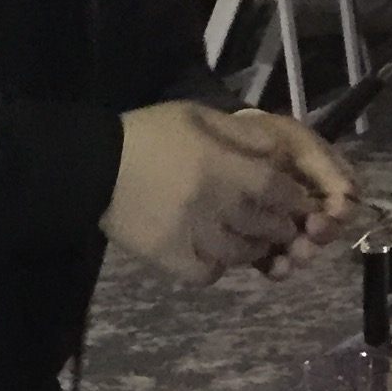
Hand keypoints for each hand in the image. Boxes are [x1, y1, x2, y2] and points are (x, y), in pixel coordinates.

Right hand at [103, 99, 315, 283]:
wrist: (95, 167)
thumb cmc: (149, 135)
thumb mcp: (197, 117)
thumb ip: (240, 133)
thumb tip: (279, 150)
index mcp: (222, 167)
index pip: (277, 190)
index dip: (293, 198)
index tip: (296, 200)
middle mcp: (213, 204)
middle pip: (265, 225)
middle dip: (278, 226)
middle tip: (277, 224)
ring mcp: (192, 235)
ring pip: (240, 254)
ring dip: (252, 249)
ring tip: (248, 240)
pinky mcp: (170, 258)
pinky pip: (207, 273)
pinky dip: (217, 267)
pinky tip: (214, 256)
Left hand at [226, 108, 357, 272]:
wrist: (205, 150)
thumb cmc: (251, 137)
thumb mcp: (291, 139)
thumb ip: (323, 164)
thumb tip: (348, 197)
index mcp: (318, 174)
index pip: (347, 194)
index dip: (346, 207)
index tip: (336, 211)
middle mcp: (304, 201)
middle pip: (328, 226)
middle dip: (324, 232)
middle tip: (312, 231)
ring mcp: (282, 224)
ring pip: (304, 247)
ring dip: (303, 253)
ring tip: (295, 254)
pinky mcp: (259, 243)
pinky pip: (276, 261)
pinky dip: (279, 267)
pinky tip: (277, 267)